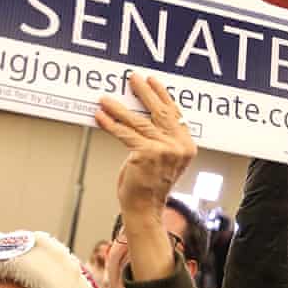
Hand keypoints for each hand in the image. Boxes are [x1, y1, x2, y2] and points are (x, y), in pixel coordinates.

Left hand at [95, 74, 194, 280]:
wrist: (145, 209)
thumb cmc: (150, 185)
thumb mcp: (163, 158)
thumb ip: (161, 137)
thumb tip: (144, 114)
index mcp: (186, 145)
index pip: (174, 113)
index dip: (161, 95)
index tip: (152, 81)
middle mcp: (178, 146)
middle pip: (159, 112)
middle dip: (144, 92)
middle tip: (133, 78)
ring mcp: (163, 149)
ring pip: (138, 122)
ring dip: (119, 108)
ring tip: (106, 98)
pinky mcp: (145, 153)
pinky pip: (125, 134)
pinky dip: (110, 124)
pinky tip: (100, 116)